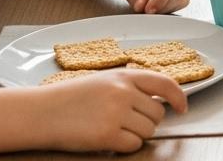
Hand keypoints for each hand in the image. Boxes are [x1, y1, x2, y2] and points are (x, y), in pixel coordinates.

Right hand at [37, 69, 187, 152]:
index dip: (178, 98)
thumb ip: (131, 87)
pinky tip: (107, 139)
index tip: (182, 109)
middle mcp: (123, 92)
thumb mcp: (103, 82)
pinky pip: (133, 146)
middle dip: (146, 122)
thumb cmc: (70, 99)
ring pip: (148, 131)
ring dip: (135, 135)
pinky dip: (124, 147)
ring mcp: (116, 113)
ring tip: (112, 128)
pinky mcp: (107, 135)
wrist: (40, 113)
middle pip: (157, 114)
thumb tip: (161, 103)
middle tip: (124, 123)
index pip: (165, 84)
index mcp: (124, 76)